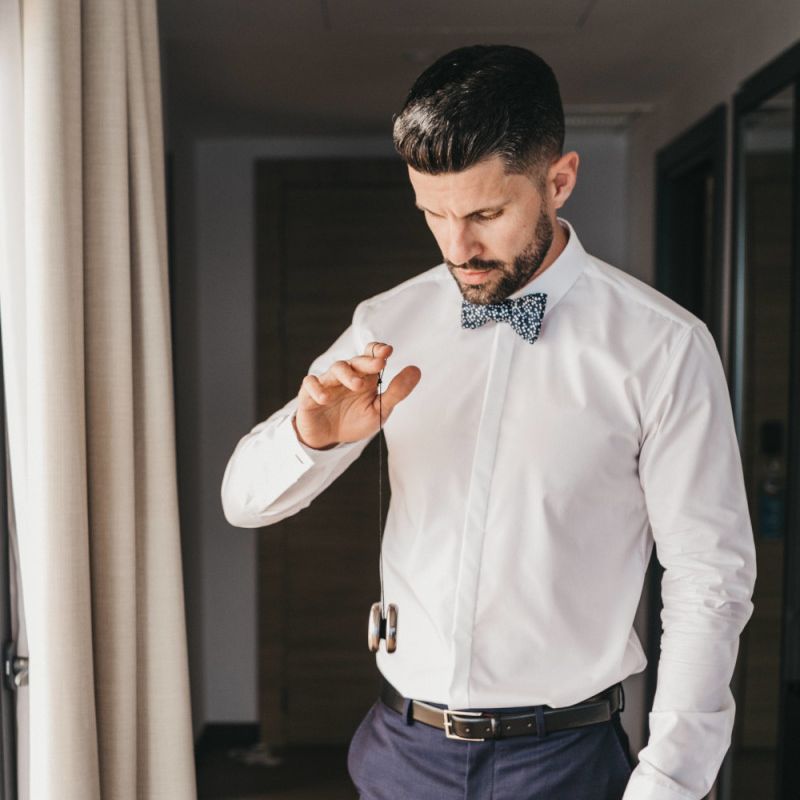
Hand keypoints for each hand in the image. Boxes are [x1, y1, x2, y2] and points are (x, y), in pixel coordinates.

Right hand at [293, 342, 421, 449]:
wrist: (330, 440)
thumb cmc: (355, 421)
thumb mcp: (380, 410)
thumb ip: (397, 391)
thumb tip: (416, 370)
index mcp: (365, 376)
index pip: (370, 355)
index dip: (377, 350)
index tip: (388, 351)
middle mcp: (346, 376)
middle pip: (355, 361)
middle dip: (367, 362)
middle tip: (380, 364)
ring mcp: (328, 383)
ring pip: (335, 369)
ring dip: (347, 375)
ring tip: (358, 385)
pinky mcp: (310, 394)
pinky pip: (310, 384)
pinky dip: (317, 389)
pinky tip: (326, 398)